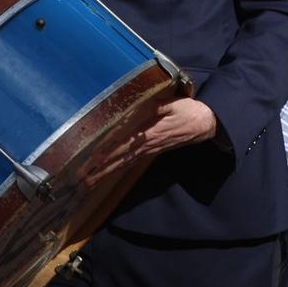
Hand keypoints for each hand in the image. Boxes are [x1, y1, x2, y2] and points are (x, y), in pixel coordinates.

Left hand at [84, 98, 218, 188]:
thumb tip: (134, 105)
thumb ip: (153, 105)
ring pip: (124, 164)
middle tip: (82, 180)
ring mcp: (149, 149)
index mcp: (149, 132)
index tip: (90, 161)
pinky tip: (108, 174)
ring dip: (106, 174)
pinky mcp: (152, 151)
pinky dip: (118, 169)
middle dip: (100, 170)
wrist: (205, 123)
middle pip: (119, 158)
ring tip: (89, 183)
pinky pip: (131, 162)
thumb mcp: (171, 103)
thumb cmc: (188, 110)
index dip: (106, 153)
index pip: (122, 144)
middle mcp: (146, 144)